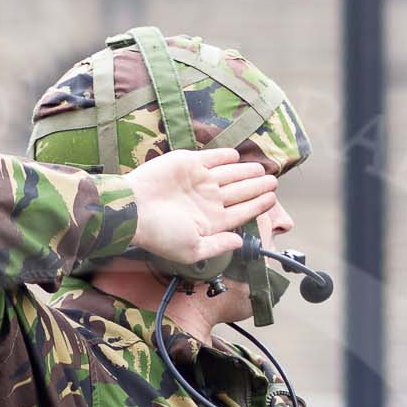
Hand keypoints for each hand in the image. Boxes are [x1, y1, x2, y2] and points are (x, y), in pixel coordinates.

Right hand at [125, 148, 277, 268]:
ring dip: (247, 171)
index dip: (257, 205)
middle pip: (239, 192)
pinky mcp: (188, 163)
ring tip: (263, 170)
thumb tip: (240, 242)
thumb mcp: (192, 249)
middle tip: (273, 182)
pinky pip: (212, 158)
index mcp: (210, 221)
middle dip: (257, 187)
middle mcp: (207, 200)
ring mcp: (199, 181)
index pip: (240, 212)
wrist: (133, 209)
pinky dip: (225, 156)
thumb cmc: (160, 234)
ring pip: (230, 174)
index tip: (271, 199)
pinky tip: (237, 156)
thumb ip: (218, 246)